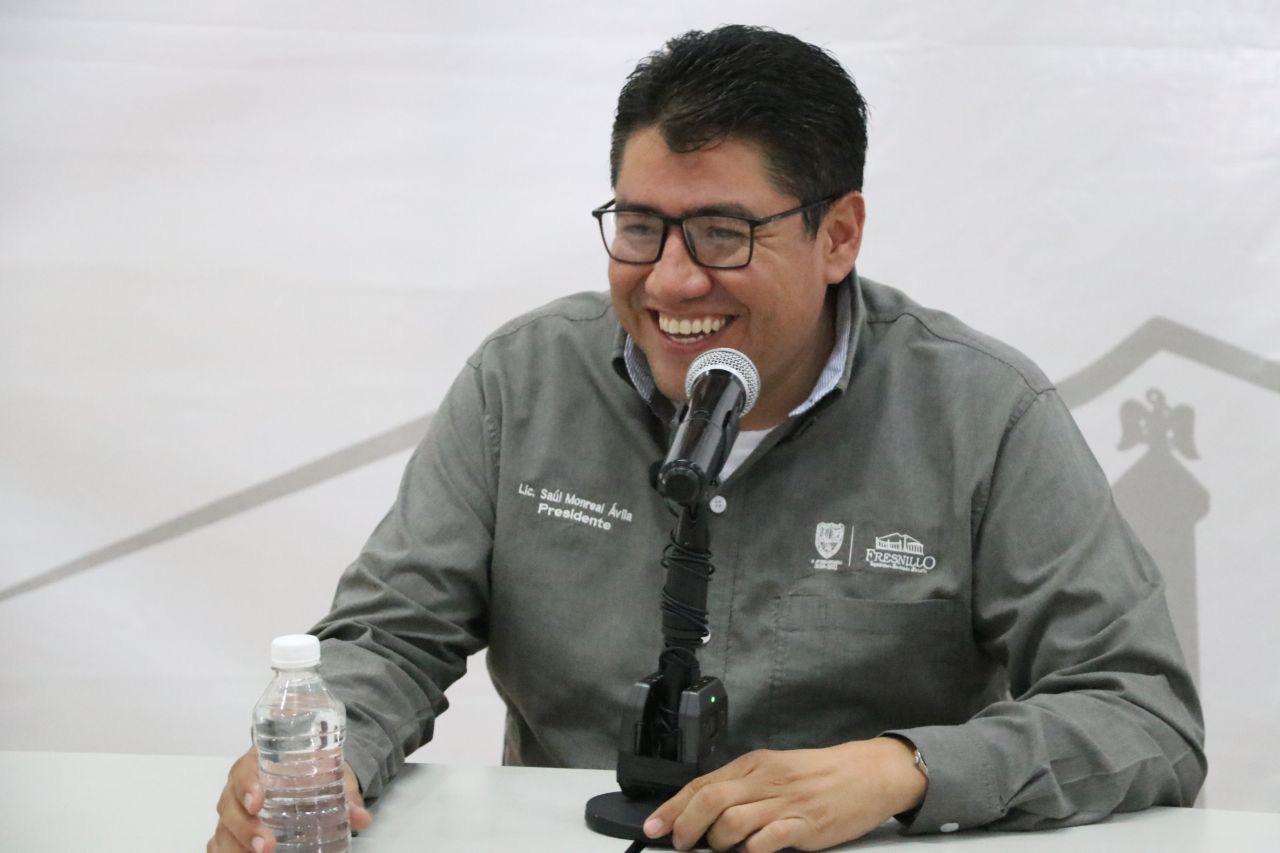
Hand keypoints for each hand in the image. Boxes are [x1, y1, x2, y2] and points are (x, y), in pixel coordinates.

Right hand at [208, 747, 372, 851]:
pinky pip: (218, 842)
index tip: (258, 802)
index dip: (247, 786)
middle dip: (245, 827)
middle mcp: (238, 786)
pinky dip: (223, 852)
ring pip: (222, 828)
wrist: (305, 769)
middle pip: (229, 805)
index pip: (244, 771)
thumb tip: (362, 818)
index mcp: (257, 762)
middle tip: (266, 845)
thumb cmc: (311, 768)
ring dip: (236, 845)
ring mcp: (233, 809)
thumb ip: (345, 793)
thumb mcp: (331, 774)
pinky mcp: (231, 829)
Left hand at [643, 737, 926, 851]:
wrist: (867, 773)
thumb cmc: (819, 774)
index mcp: (754, 764)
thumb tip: (703, 811)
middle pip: (710, 802)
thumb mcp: (775, 770)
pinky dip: (750, 850)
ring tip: (720, 850)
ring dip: (717, 842)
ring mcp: (784, 803)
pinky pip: (767, 840)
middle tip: (680, 845)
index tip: (653, 827)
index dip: (673, 808)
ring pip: (732, 822)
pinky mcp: (804, 825)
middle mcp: (764, 780)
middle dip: (685, 827)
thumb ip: (742, 787)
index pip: (702, 784)